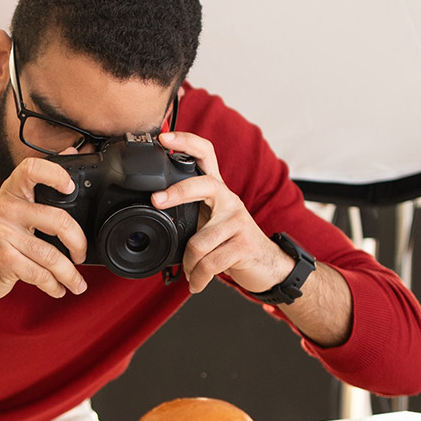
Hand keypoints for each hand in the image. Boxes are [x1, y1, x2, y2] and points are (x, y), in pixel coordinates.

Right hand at [0, 156, 89, 302]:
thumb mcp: (13, 209)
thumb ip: (40, 187)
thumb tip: (71, 153)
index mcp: (11, 192)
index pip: (32, 169)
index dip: (55, 173)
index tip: (71, 187)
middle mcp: (6, 209)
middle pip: (58, 220)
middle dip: (78, 243)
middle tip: (80, 253)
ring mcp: (3, 234)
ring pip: (52, 255)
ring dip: (69, 274)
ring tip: (76, 282)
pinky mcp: (4, 259)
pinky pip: (40, 274)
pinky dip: (53, 285)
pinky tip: (57, 288)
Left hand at [151, 131, 292, 294]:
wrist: (267, 265)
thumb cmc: (231, 242)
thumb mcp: (210, 221)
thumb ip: (189, 212)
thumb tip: (153, 209)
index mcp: (217, 191)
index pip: (205, 154)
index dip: (185, 142)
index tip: (163, 139)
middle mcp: (229, 200)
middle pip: (203, 185)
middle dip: (177, 192)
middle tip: (157, 201)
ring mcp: (238, 221)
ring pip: (199, 241)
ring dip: (188, 263)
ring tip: (190, 271)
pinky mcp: (244, 244)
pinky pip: (210, 262)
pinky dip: (198, 277)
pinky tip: (197, 282)